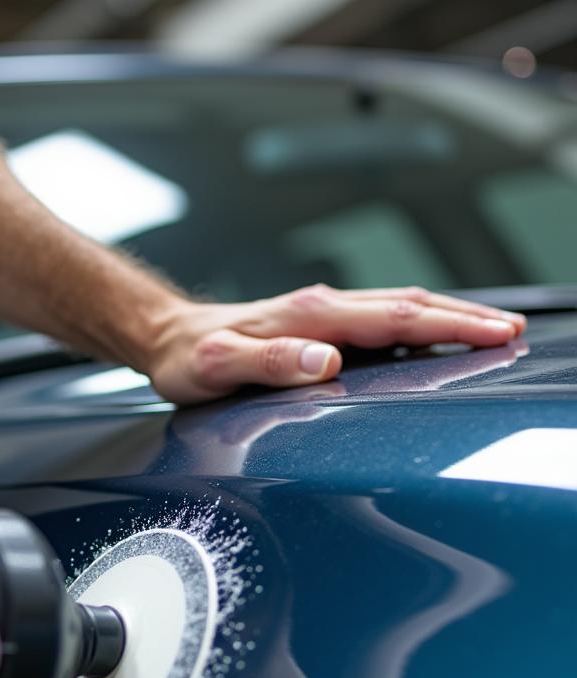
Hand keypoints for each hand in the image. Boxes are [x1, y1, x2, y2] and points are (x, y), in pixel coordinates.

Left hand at [147, 285, 526, 404]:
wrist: (168, 338)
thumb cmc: (188, 358)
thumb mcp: (216, 367)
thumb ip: (268, 363)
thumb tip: (326, 362)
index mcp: (308, 316)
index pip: (394, 317)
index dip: (449, 326)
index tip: (495, 336)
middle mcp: (321, 308)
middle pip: (409, 307)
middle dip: (466, 319)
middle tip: (513, 334)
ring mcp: (321, 314)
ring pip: (398, 309)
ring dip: (447, 319)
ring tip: (490, 332)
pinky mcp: (317, 325)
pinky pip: (378, 321)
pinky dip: (416, 326)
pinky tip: (431, 340)